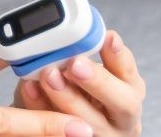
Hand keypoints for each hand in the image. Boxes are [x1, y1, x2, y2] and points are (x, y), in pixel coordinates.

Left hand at [13, 31, 145, 136]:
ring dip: (68, 97)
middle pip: (123, 104)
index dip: (119, 55)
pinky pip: (59, 131)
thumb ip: (81, 56)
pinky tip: (29, 89)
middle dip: (98, 81)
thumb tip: (68, 33)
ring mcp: (100, 135)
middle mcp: (120, 118)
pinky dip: (41, 108)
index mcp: (127, 92)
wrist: (49, 119)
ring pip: (90, 123)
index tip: (108, 36)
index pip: (131, 74)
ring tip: (49, 75)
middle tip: (75, 63)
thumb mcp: (80, 72)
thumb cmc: (69, 89)